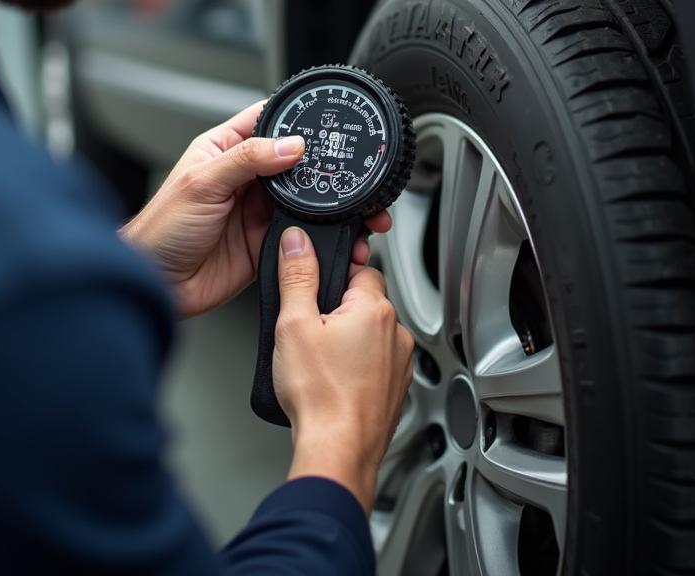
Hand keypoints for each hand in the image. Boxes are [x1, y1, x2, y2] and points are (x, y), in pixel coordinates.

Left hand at [121, 102, 390, 316]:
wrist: (157, 285)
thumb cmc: (161, 229)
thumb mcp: (202, 182)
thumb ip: (247, 159)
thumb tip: (290, 144)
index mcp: (226, 150)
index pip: (267, 122)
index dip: (294, 119)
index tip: (323, 120)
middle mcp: (246, 178)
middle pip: (294, 162)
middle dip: (322, 163)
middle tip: (349, 165)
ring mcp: (258, 210)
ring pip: (305, 198)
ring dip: (327, 200)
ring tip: (351, 201)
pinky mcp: (267, 242)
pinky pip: (302, 233)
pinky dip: (322, 233)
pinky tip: (334, 230)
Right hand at [273, 227, 414, 513]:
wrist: (337, 452)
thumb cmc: (319, 396)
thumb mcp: (294, 325)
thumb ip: (297, 276)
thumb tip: (298, 242)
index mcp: (375, 309)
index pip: (361, 268)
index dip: (335, 276)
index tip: (316, 291)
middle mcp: (397, 333)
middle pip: (367, 301)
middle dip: (340, 310)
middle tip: (312, 330)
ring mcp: (400, 364)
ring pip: (372, 334)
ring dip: (351, 339)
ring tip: (321, 361)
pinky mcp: (396, 390)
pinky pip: (377, 363)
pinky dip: (358, 367)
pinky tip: (334, 382)